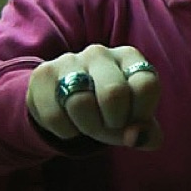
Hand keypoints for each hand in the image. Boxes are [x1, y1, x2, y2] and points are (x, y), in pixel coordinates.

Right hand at [26, 44, 161, 148]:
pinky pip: (54, 115)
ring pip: (81, 103)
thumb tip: (136, 137)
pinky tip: (69, 123)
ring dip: (88, 127)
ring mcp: (70, 60)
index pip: (145, 85)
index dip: (142, 113)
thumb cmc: (110, 108)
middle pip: (113, 93)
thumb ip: (145, 130)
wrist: (66, 99)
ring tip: (89, 124)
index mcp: (129, 57)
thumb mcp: (132, 116)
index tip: (134, 121)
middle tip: (109, 125)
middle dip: (113, 122)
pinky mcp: (44, 74)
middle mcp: (101, 52)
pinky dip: (65, 131)